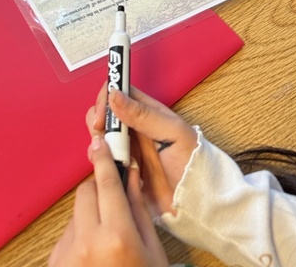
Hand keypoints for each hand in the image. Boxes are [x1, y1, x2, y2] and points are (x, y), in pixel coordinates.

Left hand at [49, 134, 168, 266]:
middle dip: (99, 191)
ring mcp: (68, 254)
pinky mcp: (56, 262)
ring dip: (90, 216)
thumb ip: (139, 210)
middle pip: (86, 192)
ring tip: (107, 240)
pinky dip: (80, 236)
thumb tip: (130, 174)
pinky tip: (95, 254)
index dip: (104, 159)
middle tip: (114, 204)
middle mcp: (88, 242)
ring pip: (76, 213)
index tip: (101, 142)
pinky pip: (67, 234)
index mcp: (117, 236)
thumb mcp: (152, 250)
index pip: (107, 183)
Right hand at [88, 86, 198, 217]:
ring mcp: (128, 149)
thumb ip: (143, 114)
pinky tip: (114, 173)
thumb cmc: (193, 162)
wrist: (197, 202)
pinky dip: (102, 165)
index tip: (101, 118)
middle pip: (104, 115)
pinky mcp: (123, 170)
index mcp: (146, 112)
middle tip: (105, 141)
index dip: (105, 100)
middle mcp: (134, 128)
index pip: (118, 93)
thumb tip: (114, 94)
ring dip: (100, 146)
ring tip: (114, 159)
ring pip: (101, 138)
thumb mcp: (172, 133)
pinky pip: (104, 162)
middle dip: (98, 124)